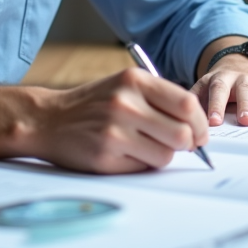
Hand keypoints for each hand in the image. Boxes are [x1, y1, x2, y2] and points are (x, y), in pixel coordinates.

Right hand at [27, 68, 208, 173]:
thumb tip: (198, 126)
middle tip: (181, 145)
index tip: (199, 133)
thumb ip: (159, 98)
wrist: (48, 120)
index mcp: (134, 80)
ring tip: (146, 146)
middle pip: (182, 133)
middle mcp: (125, 103)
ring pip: (166, 155)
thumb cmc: (93, 104)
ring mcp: (115, 131)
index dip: (200, 123)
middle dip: (188, 144)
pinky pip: (144, 167)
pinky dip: (142, 164)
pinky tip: (126, 153)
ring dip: (163, 155)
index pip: (187, 104)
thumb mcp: (124, 85)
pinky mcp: (106, 156)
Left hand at [191, 54, 247, 125]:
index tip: (213, 122)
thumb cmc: (217, 87)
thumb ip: (194, 104)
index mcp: (219, 79)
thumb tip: (183, 126)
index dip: (215, 106)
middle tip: (244, 121)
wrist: (236, 66)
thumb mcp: (202, 90)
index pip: (216, 91)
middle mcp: (238, 79)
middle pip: (241, 91)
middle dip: (243, 106)